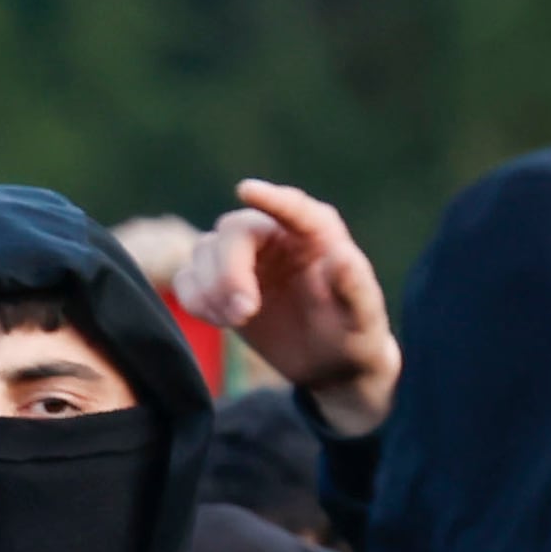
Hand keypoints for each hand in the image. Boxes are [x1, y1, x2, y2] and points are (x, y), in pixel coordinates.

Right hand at [172, 179, 399, 436]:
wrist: (327, 361)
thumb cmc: (352, 332)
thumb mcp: (363, 315)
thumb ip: (356, 287)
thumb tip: (343, 257)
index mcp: (316, 232)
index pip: (291, 207)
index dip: (269, 199)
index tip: (245, 190)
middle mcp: (275, 234)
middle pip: (233, 231)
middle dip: (229, 273)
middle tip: (244, 315)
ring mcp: (243, 256)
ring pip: (203, 252)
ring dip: (210, 291)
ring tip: (238, 322)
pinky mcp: (217, 281)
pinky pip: (187, 278)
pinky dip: (195, 301)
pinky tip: (222, 322)